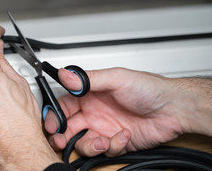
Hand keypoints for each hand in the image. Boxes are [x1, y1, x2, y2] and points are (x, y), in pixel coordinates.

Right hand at [45, 67, 185, 156]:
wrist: (174, 109)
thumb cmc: (148, 89)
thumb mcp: (116, 78)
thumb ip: (89, 79)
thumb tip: (66, 74)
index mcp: (91, 95)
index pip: (64, 105)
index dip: (54, 115)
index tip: (51, 124)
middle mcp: (94, 112)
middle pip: (68, 127)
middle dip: (62, 135)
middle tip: (61, 139)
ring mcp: (104, 128)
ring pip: (83, 143)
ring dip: (90, 144)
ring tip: (102, 140)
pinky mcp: (116, 143)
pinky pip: (106, 151)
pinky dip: (113, 146)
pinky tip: (123, 135)